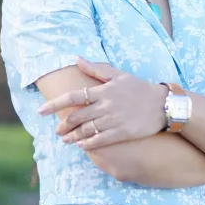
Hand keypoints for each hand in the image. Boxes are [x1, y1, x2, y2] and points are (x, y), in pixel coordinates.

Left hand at [37, 57, 166, 149]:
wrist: (163, 104)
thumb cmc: (139, 88)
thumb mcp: (118, 75)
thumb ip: (96, 69)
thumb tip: (77, 58)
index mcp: (103, 90)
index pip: (73, 97)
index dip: (54, 105)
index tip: (41, 111)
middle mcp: (106, 105)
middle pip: (77, 117)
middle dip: (63, 125)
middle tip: (56, 130)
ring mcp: (114, 120)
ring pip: (86, 130)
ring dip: (72, 136)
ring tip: (65, 140)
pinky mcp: (123, 133)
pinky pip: (101, 140)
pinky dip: (88, 144)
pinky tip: (81, 146)